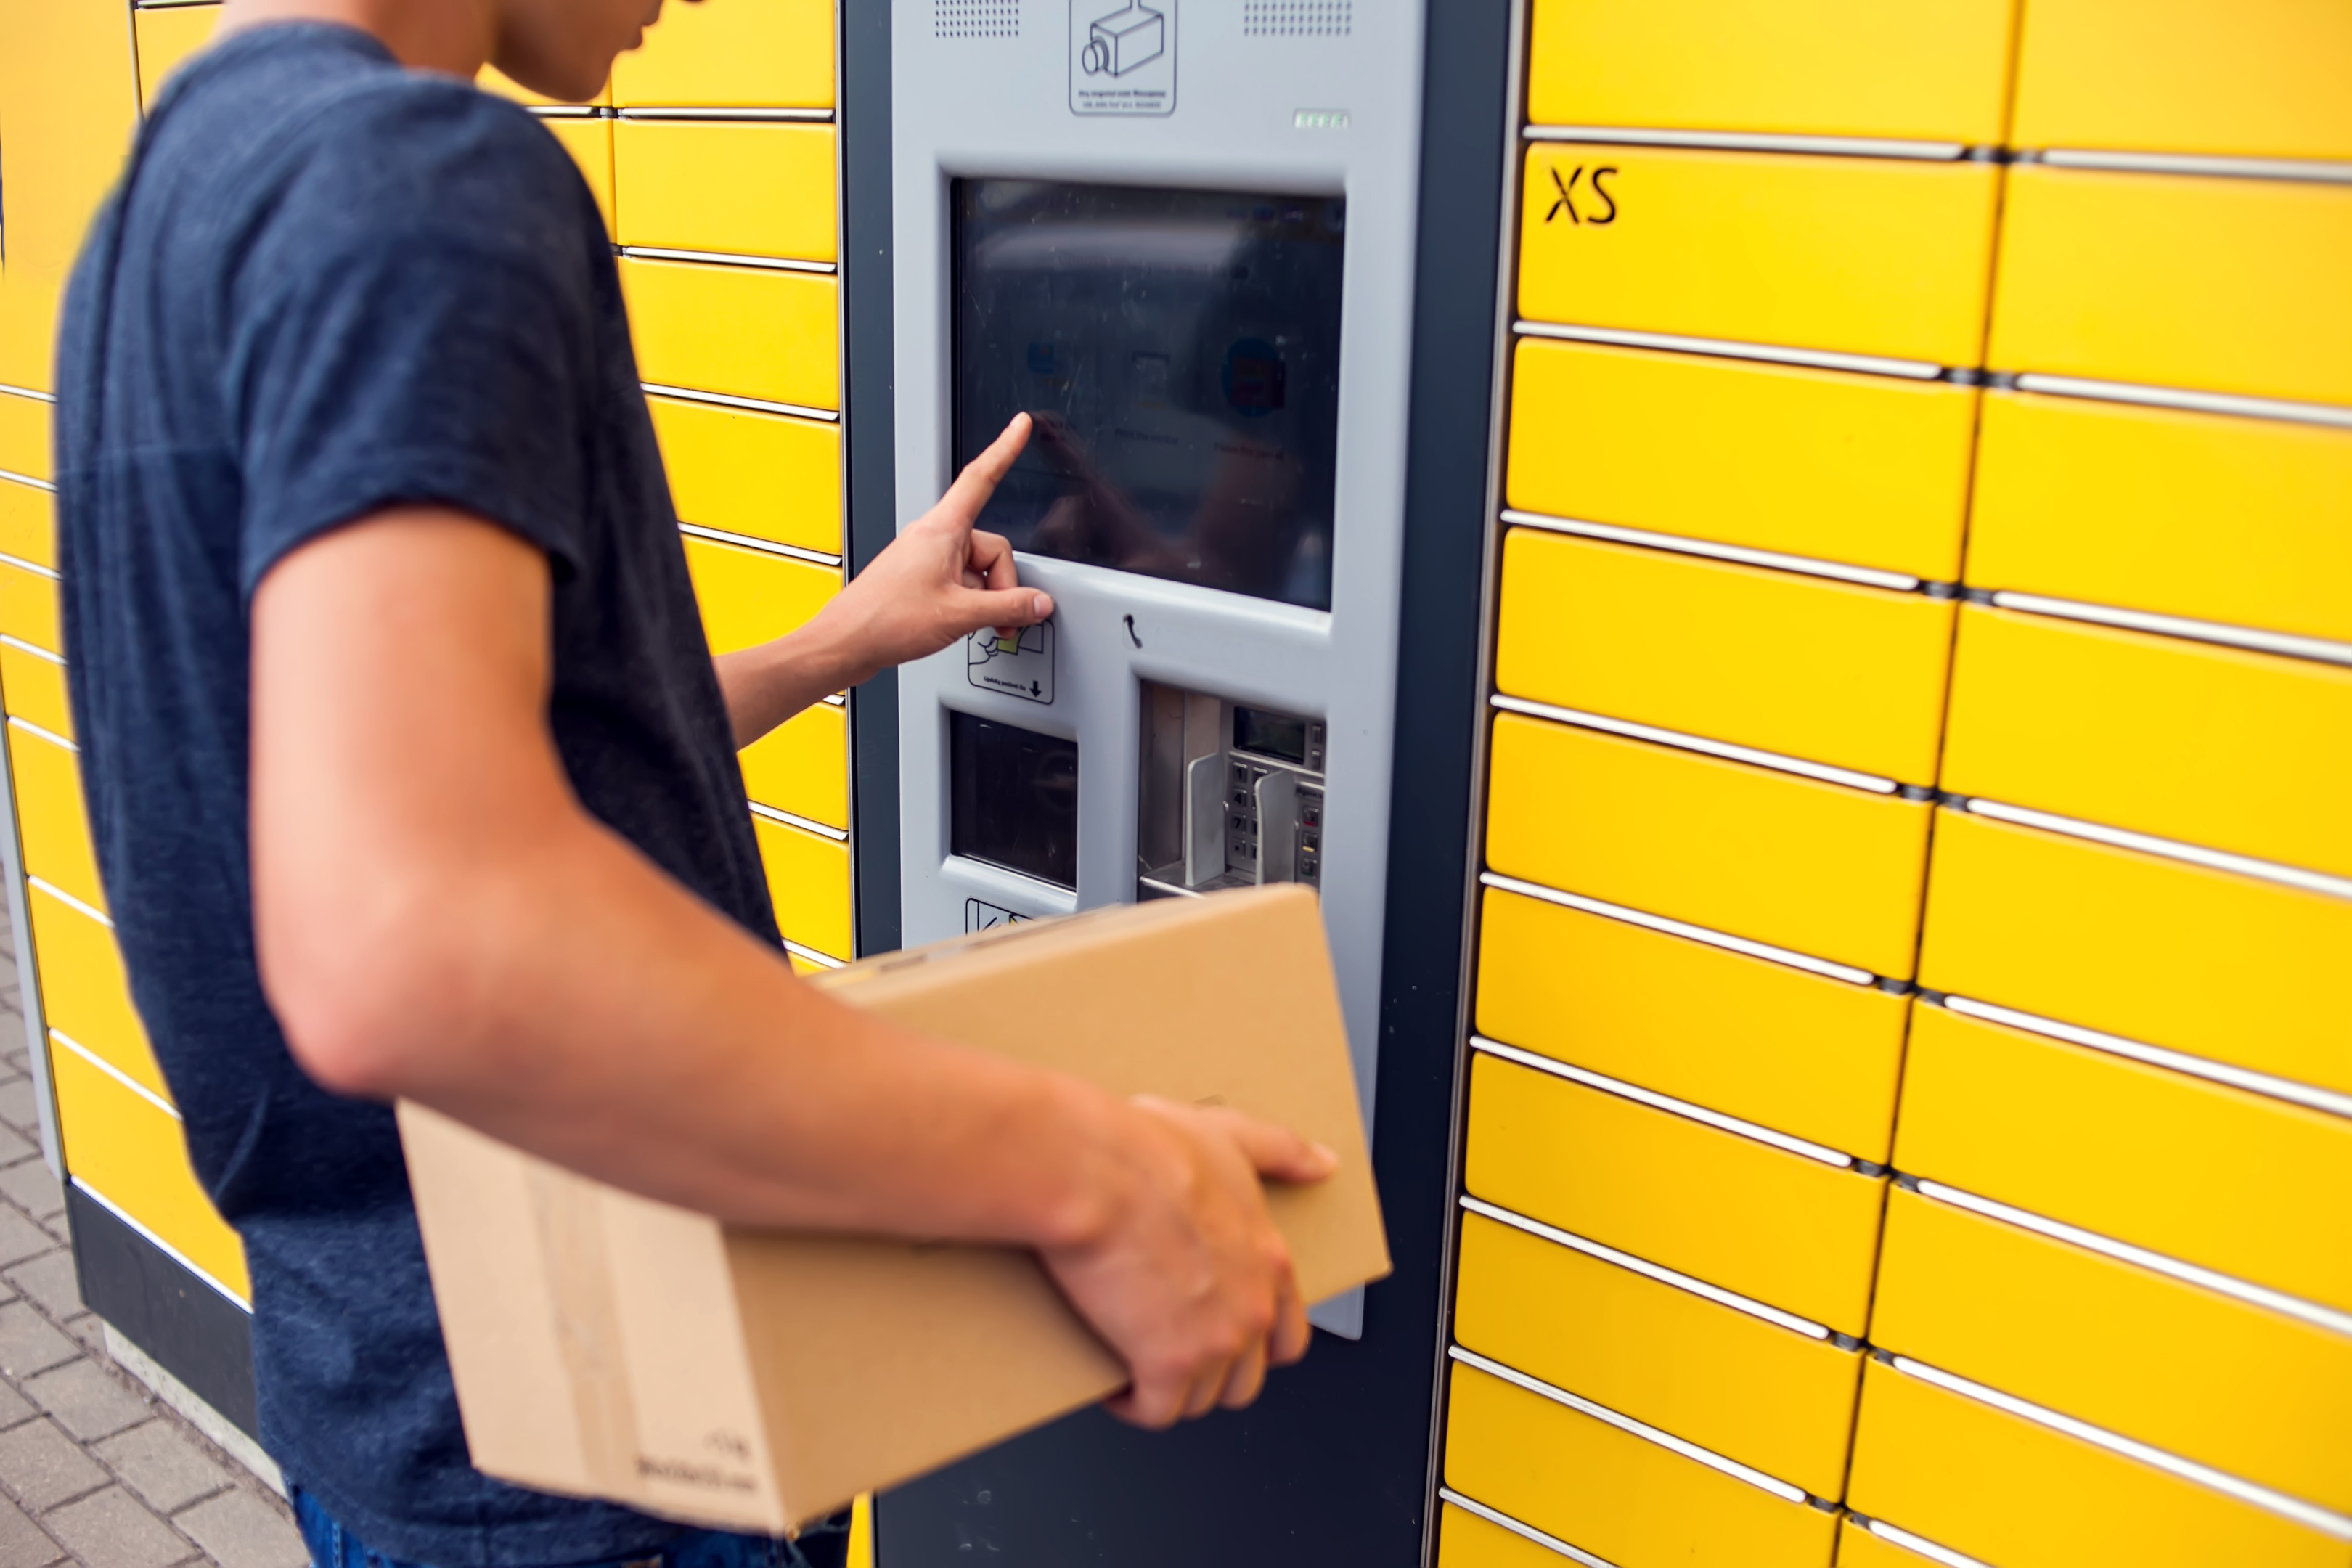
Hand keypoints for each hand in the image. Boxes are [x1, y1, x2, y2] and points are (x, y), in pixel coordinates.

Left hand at [809, 413, 1054, 687]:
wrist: (847, 642)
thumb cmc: (884, 619)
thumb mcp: (960, 614)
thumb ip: (1007, 606)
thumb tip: (1037, 602)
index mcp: (943, 530)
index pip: (981, 478)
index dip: (1005, 449)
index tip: (1020, 426)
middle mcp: (934, 537)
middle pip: (992, 548)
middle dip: (1001, 585)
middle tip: (1000, 616)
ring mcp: (927, 558)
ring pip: (977, 570)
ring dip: (984, 599)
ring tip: (971, 624)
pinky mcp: (921, 578)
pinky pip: (960, 583)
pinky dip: (968, 603)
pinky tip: (959, 623)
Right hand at [1040, 1096, 1336, 1428]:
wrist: (1094, 1176)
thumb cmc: (1148, 1153)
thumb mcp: (1230, 1136)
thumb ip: (1281, 1151)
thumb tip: (1323, 1162)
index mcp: (1269, 1260)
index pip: (1289, 1336)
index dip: (1257, 1348)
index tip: (1223, 1338)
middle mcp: (1251, 1309)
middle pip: (1246, 1380)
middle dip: (1210, 1375)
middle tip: (1171, 1352)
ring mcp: (1214, 1343)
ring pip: (1202, 1399)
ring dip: (1170, 1390)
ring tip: (1135, 1364)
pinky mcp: (1167, 1366)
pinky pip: (1156, 1411)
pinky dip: (1131, 1404)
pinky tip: (1112, 1383)